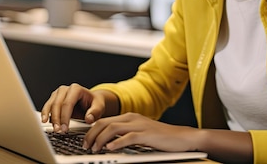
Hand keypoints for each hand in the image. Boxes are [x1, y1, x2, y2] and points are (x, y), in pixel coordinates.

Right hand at [41, 83, 106, 132]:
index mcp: (76, 89)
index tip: (65, 128)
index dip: (65, 116)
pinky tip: (45, 121)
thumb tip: (89, 118)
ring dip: (50, 117)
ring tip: (53, 128)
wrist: (91, 101)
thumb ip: (95, 112)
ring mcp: (58, 94)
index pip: (67, 103)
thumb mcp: (99, 107)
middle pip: (57, 104)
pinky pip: (47, 106)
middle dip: (57, 119)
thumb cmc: (94, 103)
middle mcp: (65, 89)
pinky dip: (45, 114)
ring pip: (50, 105)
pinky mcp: (54, 99)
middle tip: (59, 130)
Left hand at [83, 112, 199, 152]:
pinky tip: (110, 149)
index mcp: (129, 117)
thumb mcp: (139, 134)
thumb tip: (107, 143)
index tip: (84, 141)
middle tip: (85, 147)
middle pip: (104, 122)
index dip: (91, 130)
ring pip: (112, 128)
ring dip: (100, 139)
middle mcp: (132, 118)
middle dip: (91, 135)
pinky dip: (117, 143)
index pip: (104, 120)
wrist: (182, 137)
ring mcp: (139, 125)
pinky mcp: (146, 134)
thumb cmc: (161, 138)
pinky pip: (128, 137)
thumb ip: (125, 135)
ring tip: (94, 149)